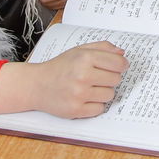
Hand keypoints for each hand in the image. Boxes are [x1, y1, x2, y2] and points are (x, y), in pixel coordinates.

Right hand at [0, 41, 127, 118]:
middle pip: (116, 79)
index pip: (119, 63)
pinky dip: (95, 105)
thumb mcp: (79, 50)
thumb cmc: (60, 67)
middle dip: (110, 78)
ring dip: (103, 92)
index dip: (121, 65)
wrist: (36, 85)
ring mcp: (79, 94)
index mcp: (85, 58)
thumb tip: (122, 53)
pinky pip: (100, 109)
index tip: (118, 67)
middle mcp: (82, 75)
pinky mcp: (76, 110)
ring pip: (110, 95)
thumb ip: (102, 47)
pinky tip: (85, 98)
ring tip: (89, 87)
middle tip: (98, 77)